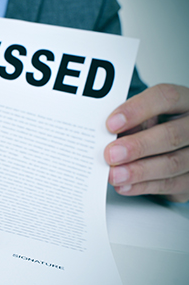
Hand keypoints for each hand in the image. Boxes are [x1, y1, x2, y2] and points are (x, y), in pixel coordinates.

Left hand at [104, 84, 188, 202]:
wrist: (172, 148)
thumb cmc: (154, 127)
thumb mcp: (144, 117)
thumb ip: (130, 123)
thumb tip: (102, 136)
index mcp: (183, 102)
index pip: (165, 98)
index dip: (137, 110)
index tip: (111, 123)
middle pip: (171, 135)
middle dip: (138, 146)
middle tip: (111, 154)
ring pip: (172, 163)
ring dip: (138, 171)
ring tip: (114, 174)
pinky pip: (170, 184)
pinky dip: (144, 186)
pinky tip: (125, 186)